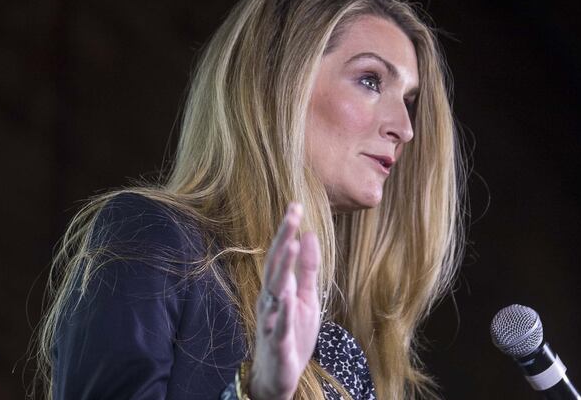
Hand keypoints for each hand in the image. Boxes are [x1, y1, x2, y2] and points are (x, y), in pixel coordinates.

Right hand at [249, 203, 320, 399]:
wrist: (277, 375)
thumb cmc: (292, 333)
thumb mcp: (307, 297)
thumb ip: (308, 269)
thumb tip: (309, 235)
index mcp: (278, 287)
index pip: (281, 254)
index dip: (287, 231)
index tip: (295, 206)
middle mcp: (270, 300)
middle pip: (275, 266)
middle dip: (284, 240)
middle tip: (292, 215)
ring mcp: (271, 321)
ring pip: (275, 292)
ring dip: (282, 269)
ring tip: (292, 245)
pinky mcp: (277, 343)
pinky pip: (279, 326)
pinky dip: (283, 313)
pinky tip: (287, 298)